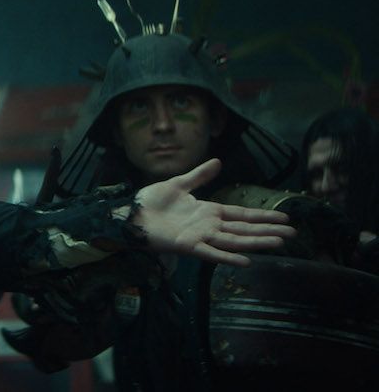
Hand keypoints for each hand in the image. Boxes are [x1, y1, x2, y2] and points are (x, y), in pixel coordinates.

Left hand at [132, 158, 295, 266]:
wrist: (130, 213)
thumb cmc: (151, 202)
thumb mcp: (179, 184)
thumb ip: (199, 175)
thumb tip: (219, 162)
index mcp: (209, 211)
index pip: (242, 215)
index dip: (263, 216)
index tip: (284, 218)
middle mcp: (209, 226)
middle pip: (245, 229)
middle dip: (268, 231)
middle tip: (293, 234)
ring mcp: (200, 237)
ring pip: (235, 241)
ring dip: (256, 243)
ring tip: (279, 244)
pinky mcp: (188, 246)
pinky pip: (212, 253)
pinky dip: (228, 258)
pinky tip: (246, 262)